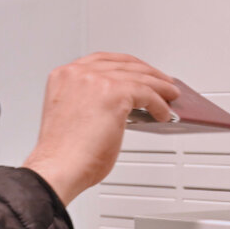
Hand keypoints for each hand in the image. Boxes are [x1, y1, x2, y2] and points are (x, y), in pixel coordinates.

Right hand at [22, 53, 179, 205]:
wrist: (58, 168)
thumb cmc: (62, 153)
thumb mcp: (73, 114)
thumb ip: (92, 101)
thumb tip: (123, 104)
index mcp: (64, 76)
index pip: (102, 60)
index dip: (126, 65)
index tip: (139, 70)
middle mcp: (79, 73)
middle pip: (124, 64)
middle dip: (148, 73)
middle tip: (162, 82)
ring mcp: (96, 81)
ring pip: (139, 77)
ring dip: (160, 87)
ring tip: (170, 96)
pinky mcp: (115, 94)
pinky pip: (147, 94)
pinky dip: (159, 104)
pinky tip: (163, 113)